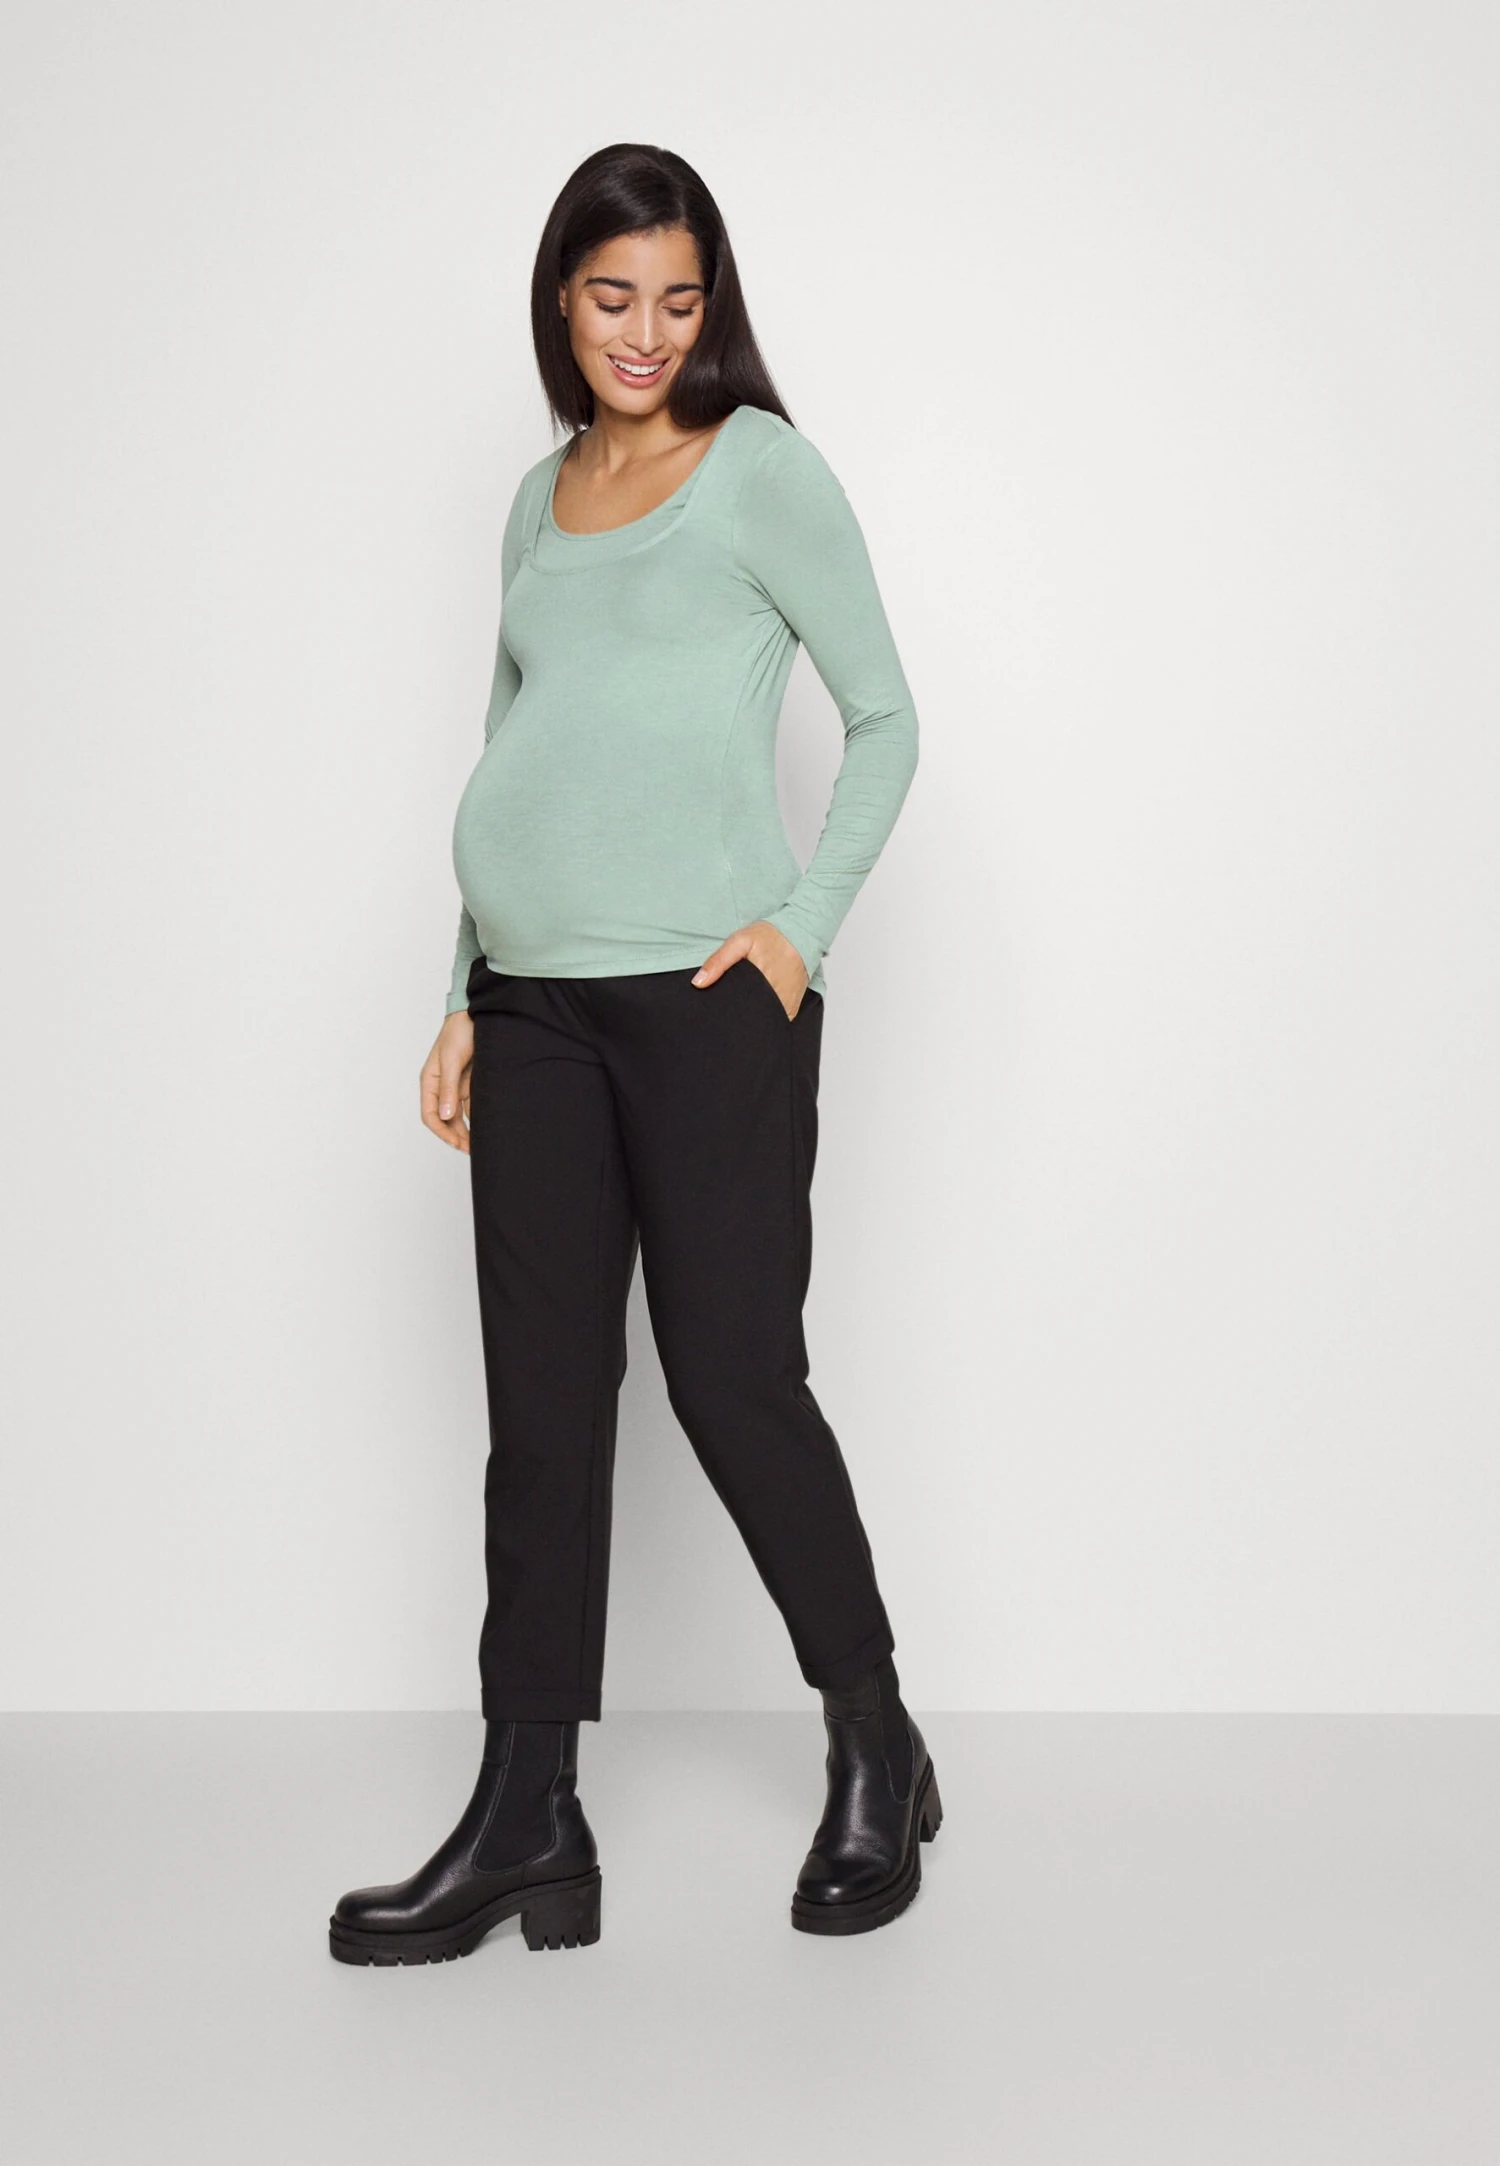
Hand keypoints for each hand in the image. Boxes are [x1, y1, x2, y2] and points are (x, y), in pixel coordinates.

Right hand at [422, 1009, 474, 1152]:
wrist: (477, 1015)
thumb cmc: (458, 1033)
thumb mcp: (451, 1061)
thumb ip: (448, 1089)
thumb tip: (446, 1116)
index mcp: (430, 1082)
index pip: (430, 1115)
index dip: (442, 1132)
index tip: (456, 1143)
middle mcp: (442, 1087)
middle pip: (446, 1119)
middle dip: (457, 1136)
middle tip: (472, 1149)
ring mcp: (457, 1086)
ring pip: (460, 1116)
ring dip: (468, 1129)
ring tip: (481, 1142)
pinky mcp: (472, 1083)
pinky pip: (473, 1105)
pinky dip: (478, 1116)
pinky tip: (487, 1125)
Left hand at [692, 921, 809, 1019]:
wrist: (801, 935)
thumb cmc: (769, 936)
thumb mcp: (740, 941)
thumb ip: (719, 961)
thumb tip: (698, 983)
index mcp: (758, 981)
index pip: (734, 1007)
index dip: (724, 1010)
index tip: (716, 1010)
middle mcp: (773, 996)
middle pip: (748, 1016)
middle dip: (737, 1014)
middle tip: (730, 1006)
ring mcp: (784, 1005)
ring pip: (761, 1020)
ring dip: (752, 1016)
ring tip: (745, 1005)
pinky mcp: (791, 1008)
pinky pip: (775, 1020)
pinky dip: (766, 1017)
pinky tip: (759, 1006)